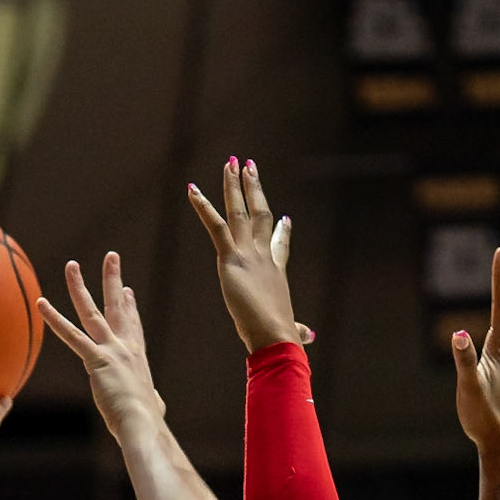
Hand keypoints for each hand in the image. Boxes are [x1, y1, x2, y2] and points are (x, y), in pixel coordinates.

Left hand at [38, 253, 164, 440]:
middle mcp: (126, 347)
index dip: (129, 307)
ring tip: (71, 265)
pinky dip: (54, 319)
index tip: (126, 290)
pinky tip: (41, 304)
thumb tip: (156, 406)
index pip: (132, 326)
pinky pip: (71, 336)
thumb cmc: (147, 424)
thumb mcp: (155, 408)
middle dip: (113, 280)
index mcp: (137, 359)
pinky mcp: (97, 360)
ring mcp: (112, 350)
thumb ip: (154, 402)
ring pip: (92, 312)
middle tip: (111, 257)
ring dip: (79, 287)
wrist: (143, 426)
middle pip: (117, 307)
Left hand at [187, 158, 309, 355]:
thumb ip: (298, 330)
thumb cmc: (281, 336)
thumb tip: (308, 338)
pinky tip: (192, 190)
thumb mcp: (291, 330)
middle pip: (260, 214)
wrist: (275, 334)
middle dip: (254, 189)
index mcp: (275, 272)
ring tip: (231, 162)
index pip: (279, 247)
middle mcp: (263, 256)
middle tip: (250, 167)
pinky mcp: (231, 259)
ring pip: (240, 211)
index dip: (282, 232)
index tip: (285, 219)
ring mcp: (248, 253)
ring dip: (234, 184)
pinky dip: (203, 206)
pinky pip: (215, 225)